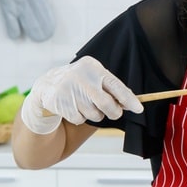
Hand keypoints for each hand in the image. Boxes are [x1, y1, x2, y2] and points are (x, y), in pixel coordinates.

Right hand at [20, 56, 142, 134]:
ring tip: (86, 104)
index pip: (115, 84)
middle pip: (106, 103)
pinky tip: (73, 107)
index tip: (139, 109)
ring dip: (95, 114)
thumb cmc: (80, 83)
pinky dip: (80, 117)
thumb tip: (132, 103)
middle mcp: (80, 76)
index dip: (128, 99)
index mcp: (92, 66)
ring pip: (94, 114)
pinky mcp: (58, 102)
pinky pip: (80, 119)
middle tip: (115, 113)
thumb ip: (111, 88)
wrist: (47, 85)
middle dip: (114, 112)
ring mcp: (68, 89)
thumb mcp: (94, 78)